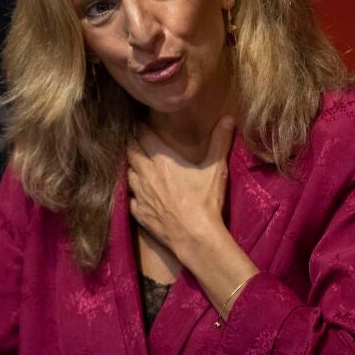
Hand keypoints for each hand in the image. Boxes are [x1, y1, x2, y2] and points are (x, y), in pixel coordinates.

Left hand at [126, 116, 235, 258]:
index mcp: (162, 160)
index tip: (143, 127)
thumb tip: (228, 118)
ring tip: (137, 166)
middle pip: (131, 152)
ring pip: (127, 173)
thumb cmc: (205, 201)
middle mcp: (146, 174)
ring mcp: (139, 194)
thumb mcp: (216, 168)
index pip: (144, 136)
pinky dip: (132, 193)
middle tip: (138, 143)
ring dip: (131, 168)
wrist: (194, 236)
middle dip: (133, 145)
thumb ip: (220, 141)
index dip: (142, 130)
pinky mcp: (137, 212)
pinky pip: (129, 198)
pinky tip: (138, 194)